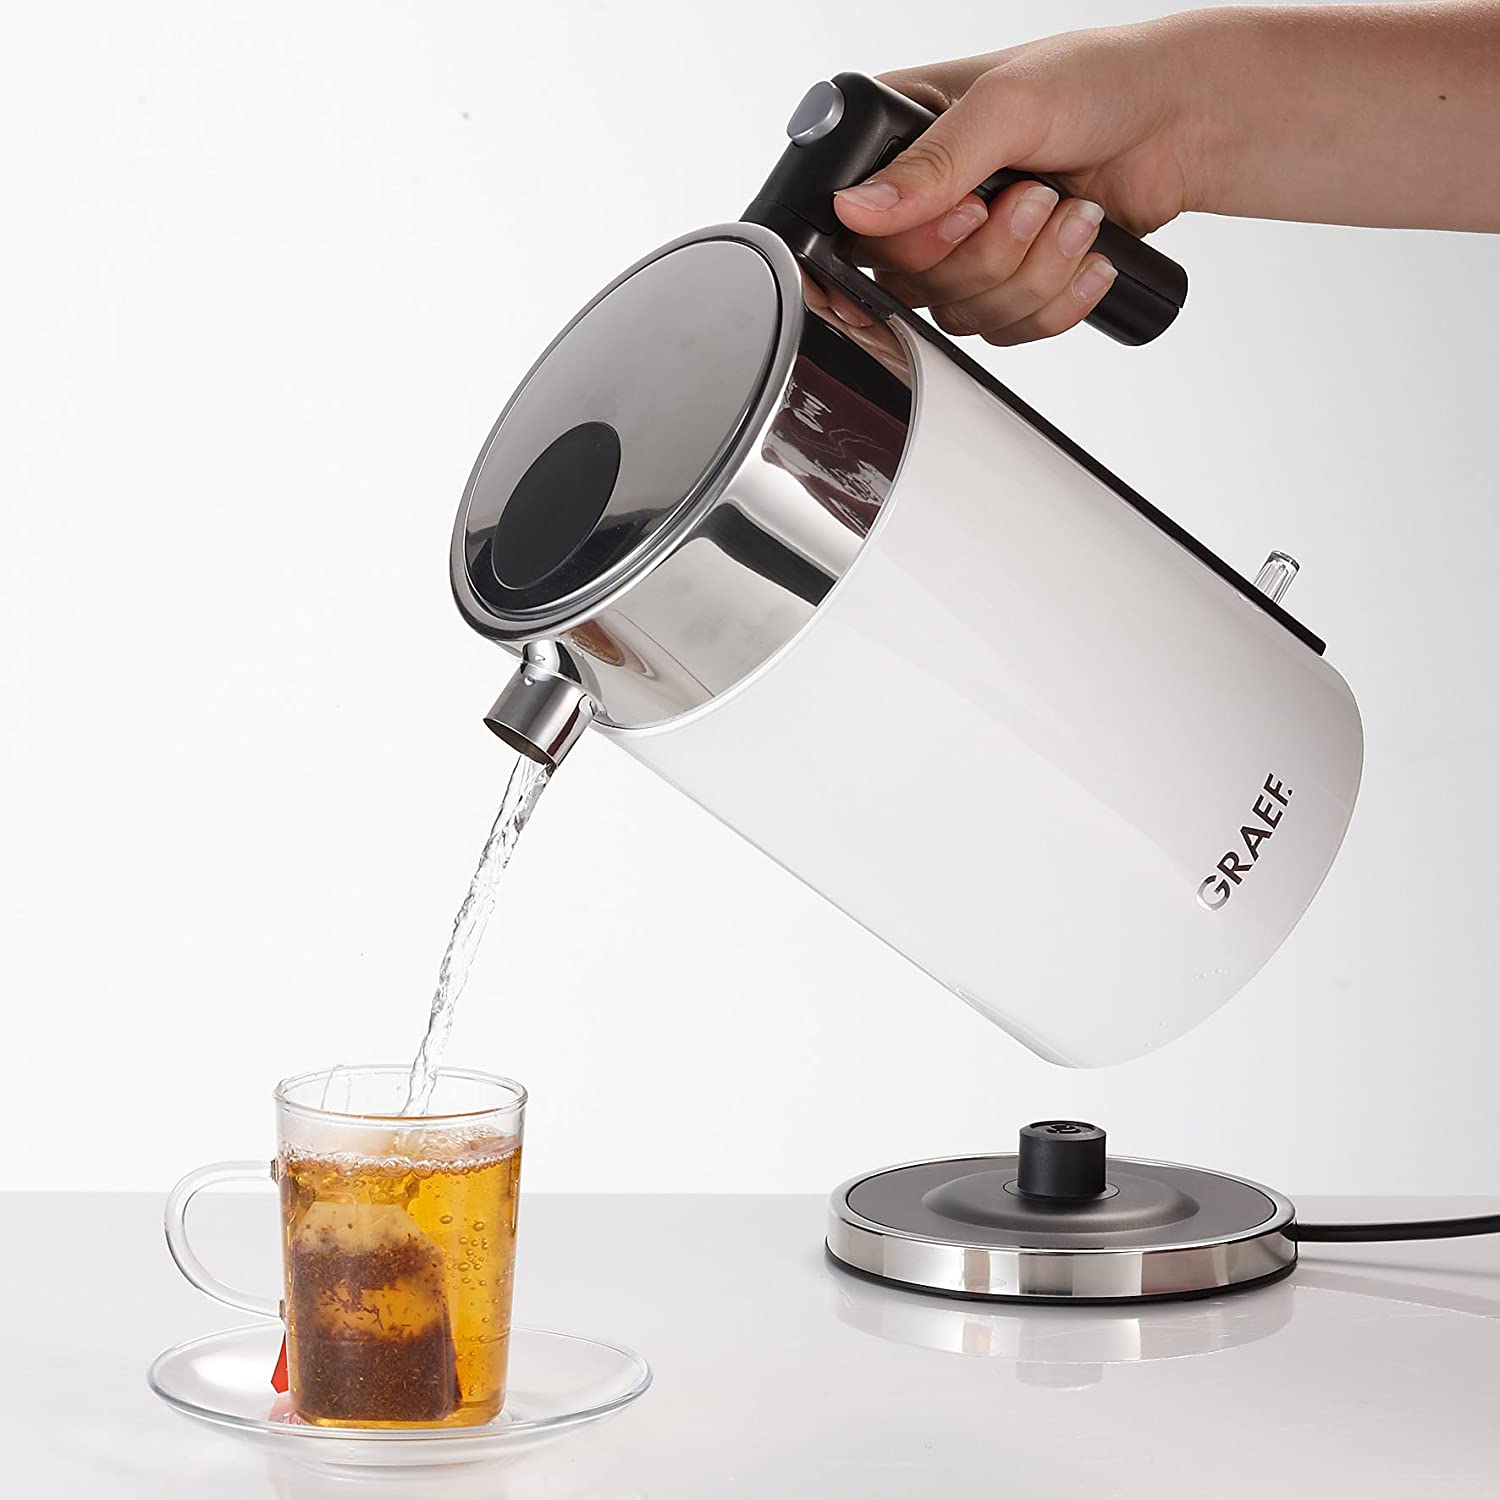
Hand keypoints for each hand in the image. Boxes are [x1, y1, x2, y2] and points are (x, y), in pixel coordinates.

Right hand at [831, 15, 1208, 344]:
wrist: (1185, 121)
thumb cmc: (1102, 83)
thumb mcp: (1009, 105)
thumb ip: (931, 164)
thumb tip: (856, 209)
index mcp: (901, 139)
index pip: (856, 225)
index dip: (900, 241)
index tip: (960, 218)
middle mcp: (926, 201)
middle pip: (908, 281)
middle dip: (987, 250)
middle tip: (1032, 196)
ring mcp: (967, 249)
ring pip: (961, 313)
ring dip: (1032, 271)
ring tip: (1074, 213)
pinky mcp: (1010, 287)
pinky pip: (1007, 332)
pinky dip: (1057, 298)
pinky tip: (1087, 252)